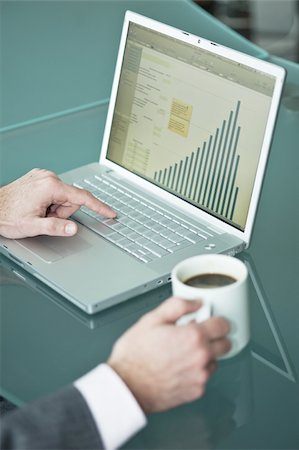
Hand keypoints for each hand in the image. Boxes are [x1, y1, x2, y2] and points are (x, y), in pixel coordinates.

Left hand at [0, 168, 115, 238]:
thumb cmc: (7, 215)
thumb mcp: (33, 227)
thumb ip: (56, 228)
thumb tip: (73, 229)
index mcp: (50, 186)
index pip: (83, 197)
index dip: (99, 207)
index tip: (110, 213)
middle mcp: (48, 176)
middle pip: (72, 198)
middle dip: (62, 212)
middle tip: (45, 217)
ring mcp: (43, 175)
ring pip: (64, 196)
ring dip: (55, 208)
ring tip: (39, 212)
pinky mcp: (40, 177)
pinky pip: (56, 191)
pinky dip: (51, 201)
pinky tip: (37, 206)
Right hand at [108, 297, 230, 412]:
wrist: (126, 387)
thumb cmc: (135, 356)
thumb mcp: (152, 319)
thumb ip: (178, 305)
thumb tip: (195, 302)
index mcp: (193, 336)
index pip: (223, 325)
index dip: (217, 320)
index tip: (210, 320)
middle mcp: (201, 357)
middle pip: (226, 344)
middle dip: (216, 337)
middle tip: (200, 335)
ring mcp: (200, 376)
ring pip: (216, 361)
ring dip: (207, 355)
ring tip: (185, 352)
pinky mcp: (196, 391)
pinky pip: (205, 377)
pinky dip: (197, 371)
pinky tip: (180, 366)